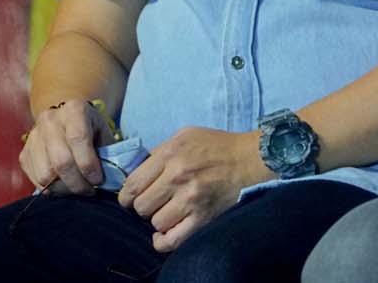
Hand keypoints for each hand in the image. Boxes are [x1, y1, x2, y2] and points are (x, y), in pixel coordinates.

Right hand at [19, 99, 113, 194]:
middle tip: (89, 190)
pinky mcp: (24, 153)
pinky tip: (65, 187)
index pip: (78, 139)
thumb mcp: (103, 131)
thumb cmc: (90, 127)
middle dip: (77, 182)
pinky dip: (51, 189)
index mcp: (74, 109)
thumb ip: (107, 151)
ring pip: (45, 173)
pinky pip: (35, 179)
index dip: (88, 164)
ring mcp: (33, 137)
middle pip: (61, 160)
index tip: (98, 180)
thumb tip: (110, 178)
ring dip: (64, 188)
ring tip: (78, 189)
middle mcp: (50, 120)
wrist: (66, 118)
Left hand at [118, 127, 267, 251]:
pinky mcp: (203, 216)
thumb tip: (135, 172)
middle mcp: (178, 176)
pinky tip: (163, 235)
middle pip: (141, 205)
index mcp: (171, 154)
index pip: (132, 184)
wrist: (251, 159)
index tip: (131, 198)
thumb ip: (159, 152)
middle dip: (144, 206)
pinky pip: (172, 239)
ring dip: (159, 220)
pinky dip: (162, 241)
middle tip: (155, 202)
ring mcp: (191, 198)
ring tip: (169, 211)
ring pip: (156, 222)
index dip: (126, 196)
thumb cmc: (217, 146)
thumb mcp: (185, 135)